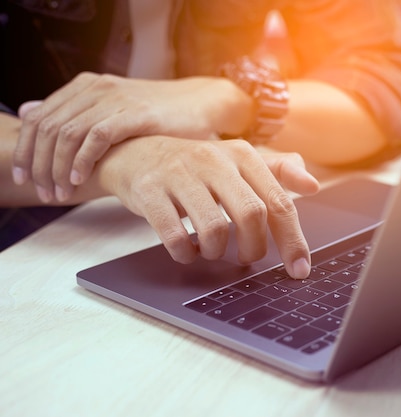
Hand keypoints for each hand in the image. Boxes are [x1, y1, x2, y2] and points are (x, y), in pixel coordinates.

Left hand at [13, 72, 249, 202]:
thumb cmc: (159, 115)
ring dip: (57, 168)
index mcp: (86, 86)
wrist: (201, 104)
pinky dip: (82, 159)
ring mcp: (115, 99)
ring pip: (67, 134)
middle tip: (42, 192)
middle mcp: (96, 88)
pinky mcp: (135, 113)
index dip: (25, 150)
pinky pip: (97, 136)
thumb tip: (27, 111)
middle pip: (47, 127)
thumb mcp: (112, 109)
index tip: (23, 177)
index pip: (39, 117)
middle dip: (38, 165)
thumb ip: (72, 112)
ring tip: (60, 192)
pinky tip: (79, 178)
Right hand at [98, 136, 318, 278]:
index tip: (299, 270)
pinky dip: (185, 253)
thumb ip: (278, 172)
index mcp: (242, 155)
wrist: (135, 152)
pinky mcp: (150, 192)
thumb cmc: (197, 166)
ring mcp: (180, 175)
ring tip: (212, 249)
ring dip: (217, 252)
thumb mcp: (239, 162)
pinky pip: (175, 236)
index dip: (293, 240)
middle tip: (247, 259)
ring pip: (214, 229)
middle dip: (254, 249)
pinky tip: (187, 250)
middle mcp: (214, 160)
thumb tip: (313, 185)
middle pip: (251, 215)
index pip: (278, 202)